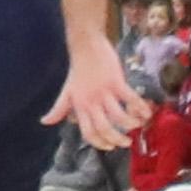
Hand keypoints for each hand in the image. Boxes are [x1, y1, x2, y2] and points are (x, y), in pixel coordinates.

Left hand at [50, 30, 145, 152]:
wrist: (85, 44)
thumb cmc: (78, 69)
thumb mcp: (66, 91)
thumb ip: (59, 109)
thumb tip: (44, 122)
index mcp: (79, 106)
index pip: (88, 133)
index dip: (100, 143)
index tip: (111, 147)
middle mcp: (90, 102)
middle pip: (105, 129)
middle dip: (118, 139)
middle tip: (127, 141)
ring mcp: (104, 92)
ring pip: (120, 117)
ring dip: (132, 124)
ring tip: (139, 124)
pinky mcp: (116, 82)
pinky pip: (131, 100)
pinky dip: (141, 109)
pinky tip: (146, 112)